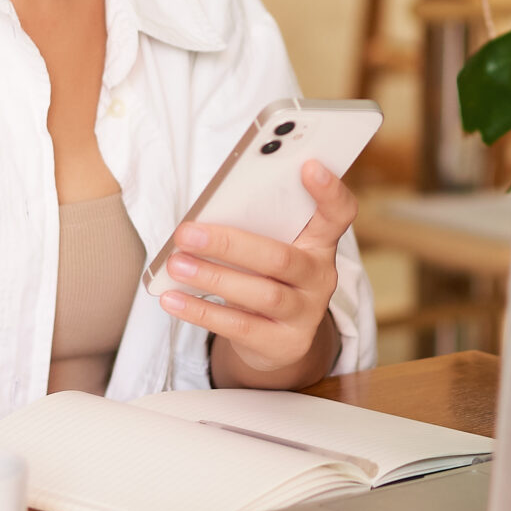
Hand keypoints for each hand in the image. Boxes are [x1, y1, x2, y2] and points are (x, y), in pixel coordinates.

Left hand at [160, 159, 354, 386]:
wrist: (277, 343)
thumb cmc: (263, 277)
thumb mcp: (268, 249)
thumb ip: (253, 230)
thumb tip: (201, 220)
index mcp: (319, 243)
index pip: (338, 214)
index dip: (329, 191)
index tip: (308, 165)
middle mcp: (320, 278)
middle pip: (281, 257)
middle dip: (229, 244)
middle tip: (187, 232)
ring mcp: (306, 314)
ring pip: (262, 294)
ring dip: (212, 278)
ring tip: (176, 264)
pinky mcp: (284, 344)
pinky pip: (240, 327)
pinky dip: (201, 311)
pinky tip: (173, 299)